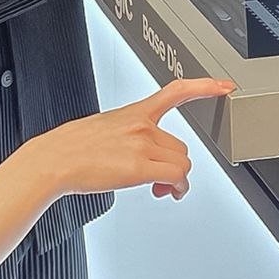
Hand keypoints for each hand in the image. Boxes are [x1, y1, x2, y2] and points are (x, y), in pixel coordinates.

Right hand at [28, 78, 236, 199]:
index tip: (225, 85)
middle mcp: (142, 125)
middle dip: (176, 166)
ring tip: (163, 189)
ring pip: (182, 163)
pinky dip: (178, 188)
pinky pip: (176, 177)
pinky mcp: (139, 166)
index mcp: (134, 112)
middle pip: (181, 146)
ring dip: (177, 179)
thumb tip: (142, 159)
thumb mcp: (105, 129)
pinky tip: (168, 193)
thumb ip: (130, 137)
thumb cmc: (72, 147)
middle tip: (165, 182)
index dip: (204, 86)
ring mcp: (142, 145)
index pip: (176, 91)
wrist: (54, 160)